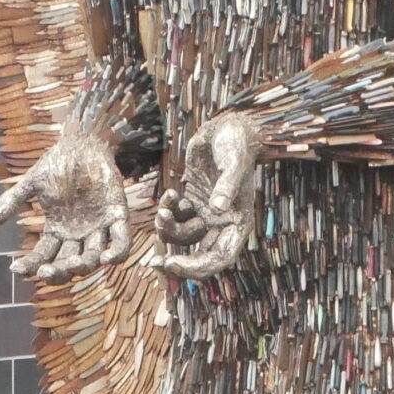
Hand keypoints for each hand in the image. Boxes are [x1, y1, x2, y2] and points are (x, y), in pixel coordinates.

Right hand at [0, 115, 132, 282]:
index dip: (29, 265)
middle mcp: (77, 234)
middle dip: (57, 272)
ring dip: (82, 266)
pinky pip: (121, 241)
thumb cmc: (57, 162)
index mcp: (57, 229)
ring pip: (91, 258)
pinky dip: (116, 253)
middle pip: (66, 264)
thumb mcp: (31, 182)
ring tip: (73, 263)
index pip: (42, 256)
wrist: (82, 142)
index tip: (15, 268)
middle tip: (47, 271)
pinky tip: (105, 258)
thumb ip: (12, 201)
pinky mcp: (117, 215)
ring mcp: (98, 227)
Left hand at [147, 112, 265, 280]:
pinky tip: (170, 194)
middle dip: (178, 261)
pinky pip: (177, 217)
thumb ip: (227, 185)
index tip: (173, 264)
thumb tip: (218, 208)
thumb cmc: (236, 143)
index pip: (220, 257)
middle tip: (155, 263)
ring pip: (184, 236)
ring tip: (162, 212)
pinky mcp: (194, 201)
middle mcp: (223, 222)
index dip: (198, 267)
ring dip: (168, 230)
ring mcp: (207, 213)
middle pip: (201, 255)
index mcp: (238, 221)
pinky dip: (169, 211)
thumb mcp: (234, 161)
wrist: (227, 126)